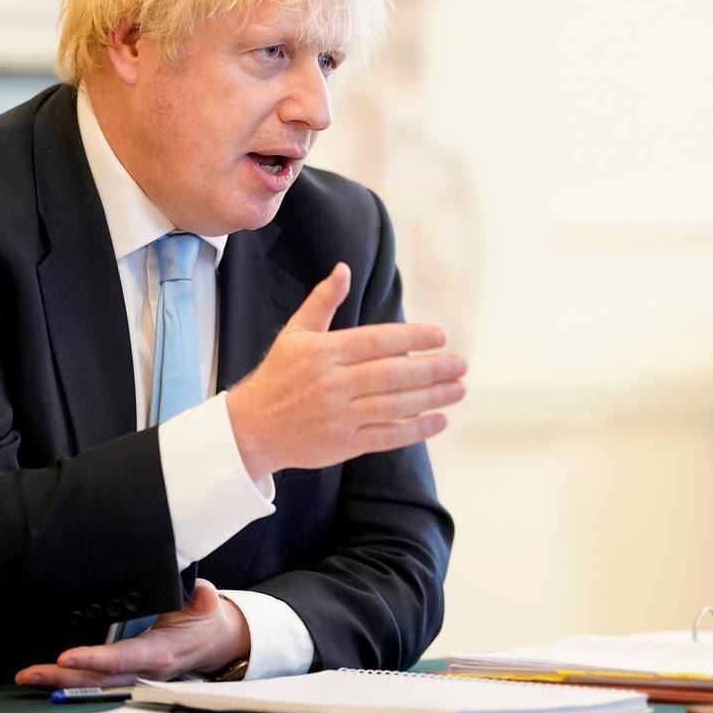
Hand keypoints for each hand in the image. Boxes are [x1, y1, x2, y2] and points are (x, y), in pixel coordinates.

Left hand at [14, 579, 249, 687]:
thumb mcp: (204, 604)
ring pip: (92, 685)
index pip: (123, 658)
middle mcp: (143, 671)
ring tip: (28, 676)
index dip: (94, 660)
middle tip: (30, 673)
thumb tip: (200, 592)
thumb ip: (200, 597)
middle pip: (98, 680)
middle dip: (62, 679)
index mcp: (159, 652)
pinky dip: (70, 682)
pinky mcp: (126, 676)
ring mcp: (133, 678)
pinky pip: (96, 682)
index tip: (66, 657)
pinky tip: (46, 677)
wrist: (211, 642)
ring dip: (59, 683)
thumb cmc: (202, 621)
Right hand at [226, 262, 466, 478]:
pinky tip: (438, 420)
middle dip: (432, 369)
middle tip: (461, 364)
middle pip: (392, 374)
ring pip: (394, 405)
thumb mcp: (295, 333)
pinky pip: (386, 435)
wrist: (250, 428)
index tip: (441, 335)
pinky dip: (415, 430)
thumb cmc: (277, 376)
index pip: (376, 341)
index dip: (413, 337)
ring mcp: (339, 415)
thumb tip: (344, 269)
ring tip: (459, 390)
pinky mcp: (343, 443)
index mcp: (323, 352)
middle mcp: (332, 383)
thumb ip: (323, 302)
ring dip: (432, 398)